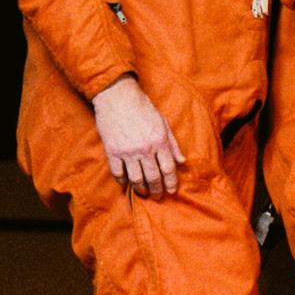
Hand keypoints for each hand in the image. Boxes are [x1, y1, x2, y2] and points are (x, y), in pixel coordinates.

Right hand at [92, 75, 184, 196]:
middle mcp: (145, 148)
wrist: (118, 97)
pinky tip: (126, 185)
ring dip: (141, 189)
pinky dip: (122, 182)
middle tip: (158, 196)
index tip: (172, 190)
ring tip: (144, 193)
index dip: (172, 182)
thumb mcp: (163, 122)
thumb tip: (182, 161)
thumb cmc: (143, 108)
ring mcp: (128, 151)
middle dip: (157, 190)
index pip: (169, 168)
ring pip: (136, 179)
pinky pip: (118, 173)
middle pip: (153, 177)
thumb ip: (173, 143)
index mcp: (160, 140)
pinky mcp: (112, 152)